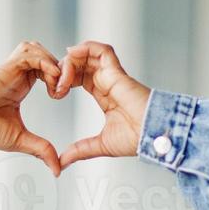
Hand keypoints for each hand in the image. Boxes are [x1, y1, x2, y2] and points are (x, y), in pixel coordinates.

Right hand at [0, 40, 67, 175]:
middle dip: (60, 68)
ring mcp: (8, 70)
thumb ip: (42, 149)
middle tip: (62, 90)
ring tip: (56, 86)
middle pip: (44, 53)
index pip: (46, 67)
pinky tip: (48, 84)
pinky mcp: (3, 69)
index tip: (60, 96)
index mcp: (20, 85)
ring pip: (36, 48)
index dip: (59, 76)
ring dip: (52, 63)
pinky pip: (28, 53)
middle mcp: (15, 75)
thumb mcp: (21, 140)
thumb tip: (58, 170)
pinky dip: (44, 63)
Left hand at [55, 40, 150, 167]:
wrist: (154, 136)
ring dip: (71, 60)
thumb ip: (80, 150)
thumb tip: (62, 162)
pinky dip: (86, 47)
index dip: (65, 79)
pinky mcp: (118, 73)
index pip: (80, 77)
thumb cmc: (136, 139)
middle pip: (82, 63)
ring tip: (61, 76)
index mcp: (104, 94)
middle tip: (54, 85)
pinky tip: (72, 54)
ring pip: (89, 55)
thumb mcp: (100, 145)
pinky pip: (102, 51)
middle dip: (64, 69)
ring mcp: (113, 76)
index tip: (55, 93)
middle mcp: (108, 82)